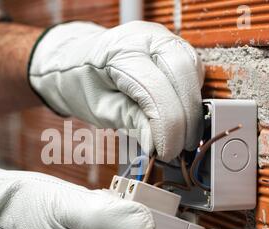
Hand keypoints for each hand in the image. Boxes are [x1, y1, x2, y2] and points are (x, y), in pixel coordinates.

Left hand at [28, 21, 204, 161]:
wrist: (75, 61)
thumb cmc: (83, 84)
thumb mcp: (101, 109)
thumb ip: (132, 122)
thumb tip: (158, 144)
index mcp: (121, 52)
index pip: (157, 90)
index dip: (167, 127)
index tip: (167, 152)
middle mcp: (146, 36)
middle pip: (183, 75)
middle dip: (186, 118)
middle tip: (177, 147)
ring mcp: (161, 36)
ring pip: (193, 71)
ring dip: (191, 106)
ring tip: (178, 134)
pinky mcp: (171, 44)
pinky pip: (191, 70)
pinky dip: (188, 95)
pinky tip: (177, 112)